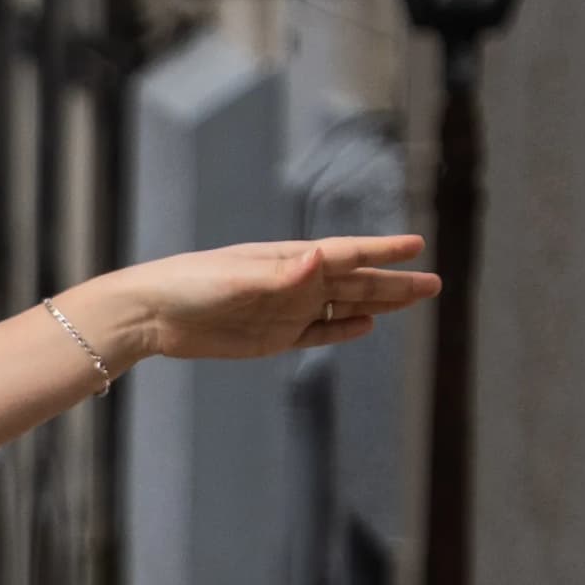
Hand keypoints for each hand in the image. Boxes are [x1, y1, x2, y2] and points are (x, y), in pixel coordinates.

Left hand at [81, 236, 432, 366]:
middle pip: (355, 282)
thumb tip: (316, 260)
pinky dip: (342, 330)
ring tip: (413, 299)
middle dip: (394, 283)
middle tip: (434, 285)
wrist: (151, 315)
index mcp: (288, 260)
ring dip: (377, 303)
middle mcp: (293, 282)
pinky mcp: (272, 337)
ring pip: (343, 306)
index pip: (346, 254)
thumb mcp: (235, 280)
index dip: (382, 252)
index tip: (418, 246)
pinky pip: (317, 333)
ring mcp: (285, 310)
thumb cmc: (189, 286)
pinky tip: (366, 325)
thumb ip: (279, 275)